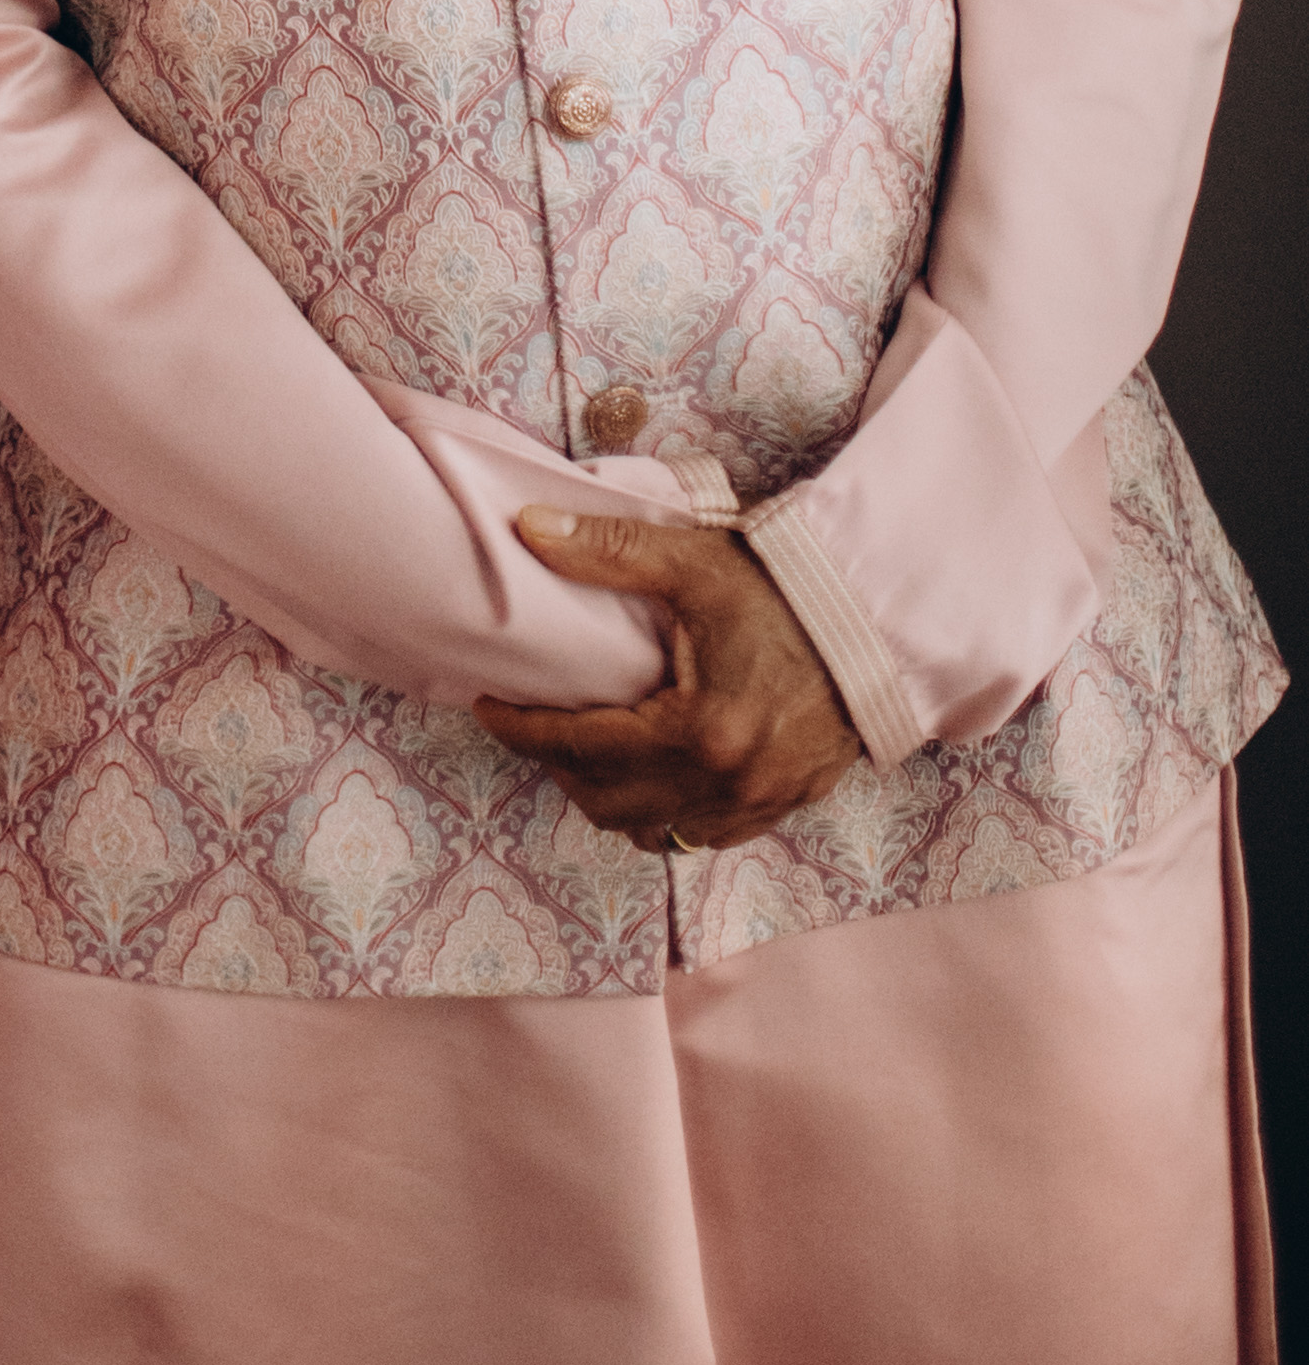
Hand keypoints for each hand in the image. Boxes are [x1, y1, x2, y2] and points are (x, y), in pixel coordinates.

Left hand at [474, 509, 861, 850]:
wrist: (876, 623)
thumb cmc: (782, 590)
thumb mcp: (691, 562)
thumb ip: (606, 550)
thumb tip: (526, 528)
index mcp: (701, 729)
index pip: (583, 745)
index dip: (524, 731)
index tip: (488, 709)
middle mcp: (728, 783)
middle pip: (610, 802)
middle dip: (559, 768)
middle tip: (535, 727)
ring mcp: (757, 805)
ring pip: (653, 831)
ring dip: (609, 799)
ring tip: (584, 752)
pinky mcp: (781, 808)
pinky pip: (700, 836)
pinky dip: (663, 814)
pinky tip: (649, 776)